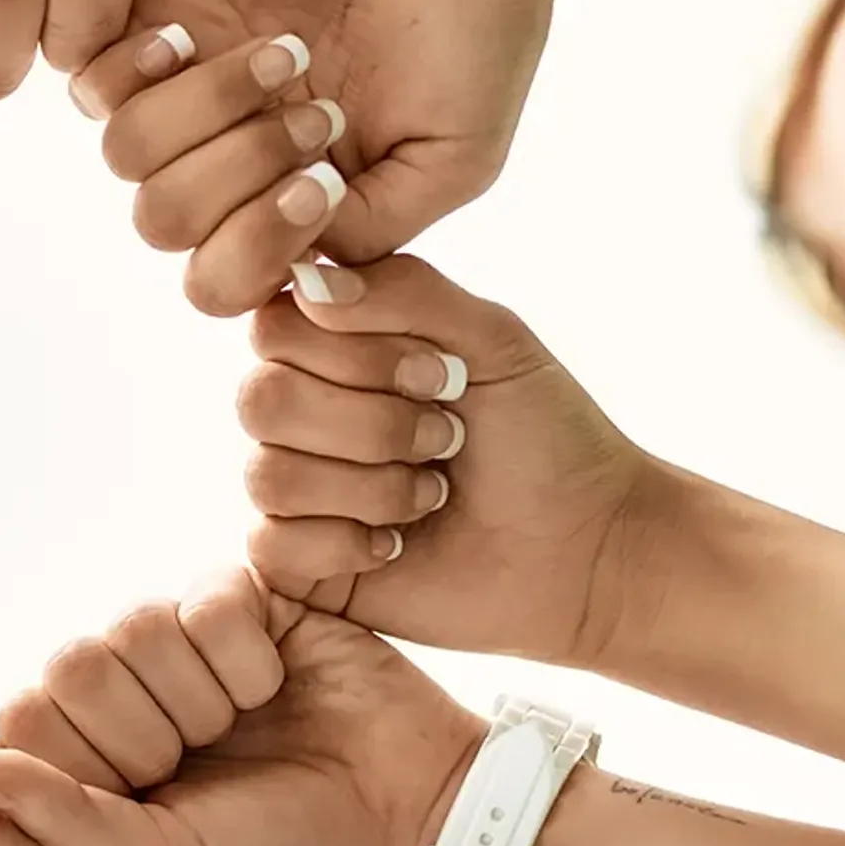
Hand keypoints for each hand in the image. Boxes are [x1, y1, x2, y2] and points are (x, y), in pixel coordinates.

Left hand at [0, 567, 480, 845]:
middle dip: (145, 725)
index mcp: (94, 765)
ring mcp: (184, 649)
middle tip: (206, 756)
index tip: (149, 794)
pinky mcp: (246, 601)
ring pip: (133, 624)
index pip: (22, 719)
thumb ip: (52, 817)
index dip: (82, 757)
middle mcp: (129, 699)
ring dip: (199, 690)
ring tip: (251, 722)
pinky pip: (203, 595)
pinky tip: (279, 681)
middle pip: (71, 664)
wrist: (417, 822)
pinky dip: (242, 650)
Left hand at [72, 0, 558, 314]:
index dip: (257, 247)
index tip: (326, 181)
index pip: (222, 285)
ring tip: (289, 55)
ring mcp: (187, 99)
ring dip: (207, 109)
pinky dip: (132, 64)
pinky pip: (87, 77)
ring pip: (125, 154)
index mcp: (287, 218)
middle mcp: (226, 170)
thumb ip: (374, 236)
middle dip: (238, 170)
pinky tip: (195, 36)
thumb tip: (299, 283)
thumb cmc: (472, 37)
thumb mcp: (453, 162)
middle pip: (164, 223)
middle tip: (321, 110)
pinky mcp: (155, 21)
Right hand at [238, 255, 665, 666]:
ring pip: (267, 476)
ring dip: (372, 489)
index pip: (275, 327)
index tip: (440, 374)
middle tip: (447, 439)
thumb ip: (404, 290)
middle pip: (260, 400)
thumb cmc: (543, 438)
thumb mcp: (491, 336)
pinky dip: (345, 544)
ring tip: (433, 495)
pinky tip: (396, 546)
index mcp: (334, 351)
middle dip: (371, 426)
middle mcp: (301, 416)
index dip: (352, 353)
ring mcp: (295, 492)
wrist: (585, 548)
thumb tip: (307, 280)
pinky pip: (271, 546)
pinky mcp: (299, 565)